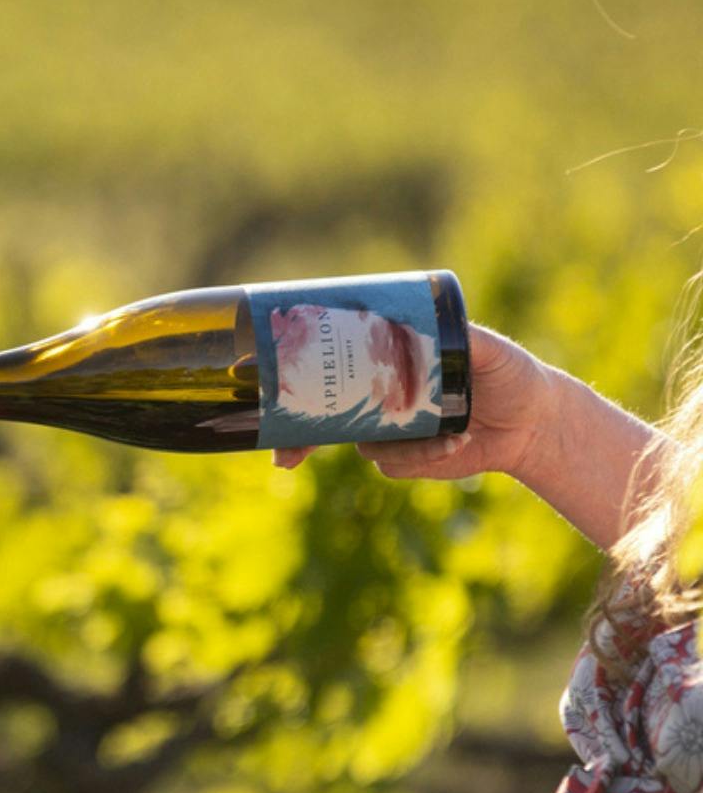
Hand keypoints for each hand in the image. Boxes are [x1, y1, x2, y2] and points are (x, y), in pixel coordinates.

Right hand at [272, 323, 556, 480]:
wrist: (535, 423)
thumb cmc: (508, 374)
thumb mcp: (486, 348)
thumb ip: (461, 337)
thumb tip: (428, 326)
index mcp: (383, 362)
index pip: (327, 364)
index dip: (289, 378)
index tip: (257, 386)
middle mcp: (377, 396)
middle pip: (319, 417)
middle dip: (296, 440)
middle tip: (285, 457)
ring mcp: (387, 431)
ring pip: (360, 445)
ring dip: (397, 447)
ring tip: (453, 437)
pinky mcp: (406, 461)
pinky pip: (393, 466)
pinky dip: (424, 458)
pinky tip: (460, 445)